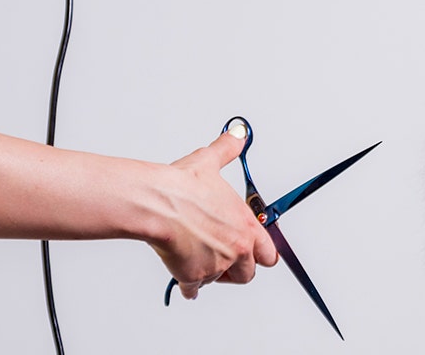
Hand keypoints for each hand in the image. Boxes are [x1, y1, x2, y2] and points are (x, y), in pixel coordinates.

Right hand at [149, 128, 278, 299]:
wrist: (157, 204)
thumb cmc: (181, 188)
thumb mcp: (209, 163)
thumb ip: (226, 150)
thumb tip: (235, 135)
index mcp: (245, 226)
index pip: (268, 252)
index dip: (260, 253)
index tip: (255, 254)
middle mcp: (236, 248)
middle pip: (248, 273)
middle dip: (237, 270)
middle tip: (226, 264)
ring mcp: (215, 265)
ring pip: (219, 280)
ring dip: (211, 275)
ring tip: (201, 263)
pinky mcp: (193, 276)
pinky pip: (193, 289)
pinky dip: (188, 286)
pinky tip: (184, 281)